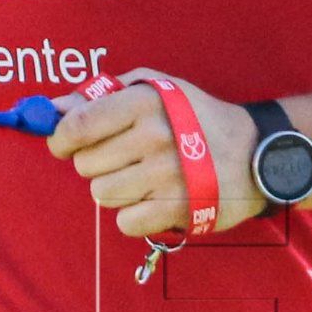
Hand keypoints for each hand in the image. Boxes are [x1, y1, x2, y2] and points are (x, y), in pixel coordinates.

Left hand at [49, 75, 251, 241]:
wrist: (257, 153)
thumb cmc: (197, 118)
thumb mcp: (156, 89)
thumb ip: (103, 93)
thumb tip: (54, 107)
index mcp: (144, 102)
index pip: (78, 125)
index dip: (60, 139)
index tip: (63, 144)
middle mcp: (154, 137)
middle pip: (86, 165)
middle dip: (96, 164)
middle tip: (122, 159)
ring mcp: (166, 175)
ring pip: (102, 195)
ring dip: (116, 190)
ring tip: (141, 179)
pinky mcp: (178, 209)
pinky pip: (125, 222)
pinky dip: (134, 216)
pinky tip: (154, 200)